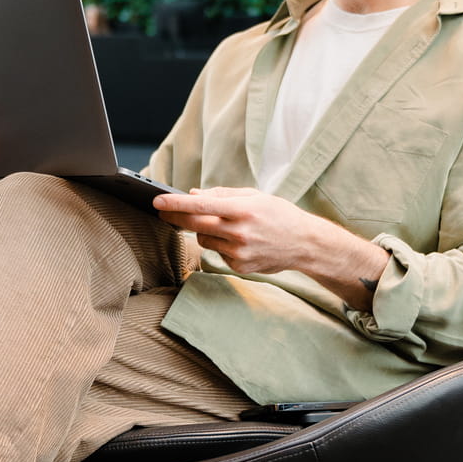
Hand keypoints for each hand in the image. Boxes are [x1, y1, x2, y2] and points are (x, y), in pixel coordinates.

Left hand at [152, 186, 306, 275]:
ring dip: (203, 231)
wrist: (304, 243)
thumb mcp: (254, 196)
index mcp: (243, 209)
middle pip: (195, 225)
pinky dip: (220, 245)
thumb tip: (192, 195)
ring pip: (204, 240)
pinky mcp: (239, 266)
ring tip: (224, 226)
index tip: (157, 201)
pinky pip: (217, 253)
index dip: (176, 204)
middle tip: (162, 212)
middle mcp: (239, 232)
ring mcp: (239, 252)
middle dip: (175, 218)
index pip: (201, 206)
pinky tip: (239, 242)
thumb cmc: (278, 214)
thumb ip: (221, 195)